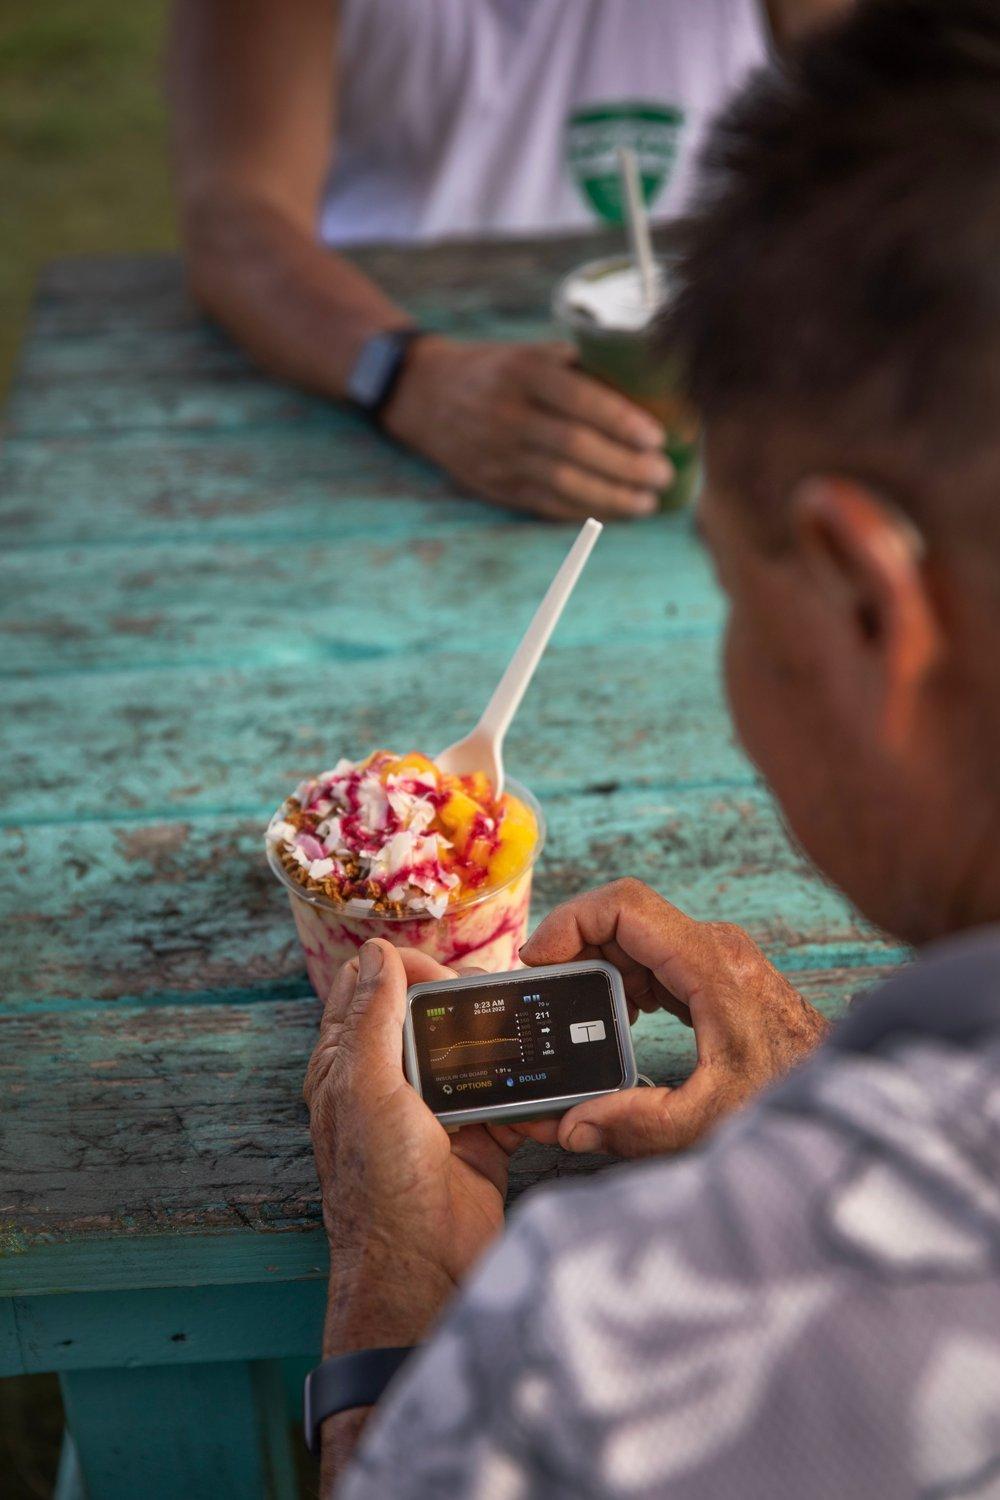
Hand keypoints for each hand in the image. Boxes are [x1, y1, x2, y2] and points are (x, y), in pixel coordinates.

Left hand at [303, 940, 522, 1354]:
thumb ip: (372, 1016)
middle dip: (464, 1002)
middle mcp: (389, 1084)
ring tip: (529, 1034)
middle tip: (493, 1001)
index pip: (369, 991)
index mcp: (348, 1066)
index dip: (403, 970)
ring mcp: (436, 1112)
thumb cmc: (380, 1187)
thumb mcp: (366, 1087)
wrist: (424, 1273)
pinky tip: (545, 1088)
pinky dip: (531, 1093)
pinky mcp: (479, 1138)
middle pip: (429, 1016)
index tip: (441, 975)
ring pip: (474, 1053)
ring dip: (503, 1044)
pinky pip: (510, 1098)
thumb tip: (376, 950)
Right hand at [382, 335, 669, 519]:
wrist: (424, 394)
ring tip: (648, 501)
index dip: (623, 421)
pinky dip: (585, 510)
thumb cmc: (497, 370)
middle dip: (627, 465)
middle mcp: (507, 413)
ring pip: (564, 482)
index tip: (658, 437)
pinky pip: (545, 503)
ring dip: (613, 496)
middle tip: (663, 474)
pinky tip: (615, 511)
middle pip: (576, 447)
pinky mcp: (493, 485)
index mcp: (522, 370)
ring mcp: (497, 454)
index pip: (580, 399)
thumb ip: (579, 372)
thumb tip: (649, 396)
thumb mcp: (530, 354)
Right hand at [518, 879, 829, 1156]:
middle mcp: (712, 946)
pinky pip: (652, 956)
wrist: (845, 1087)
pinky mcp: (712, 971)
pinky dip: (622, 978)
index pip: (625, 905)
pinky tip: (617, 1020)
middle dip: (574, 951)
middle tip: (548, 999)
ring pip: (633, 935)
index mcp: (710, 965)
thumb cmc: (789, 1095)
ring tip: (577, 1017)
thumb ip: (639, 1125)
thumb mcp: (711, 1120)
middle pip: (621, 917)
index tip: (539, 961)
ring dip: (596, 967)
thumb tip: (572, 1126)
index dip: (571, 921)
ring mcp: (713, 954)